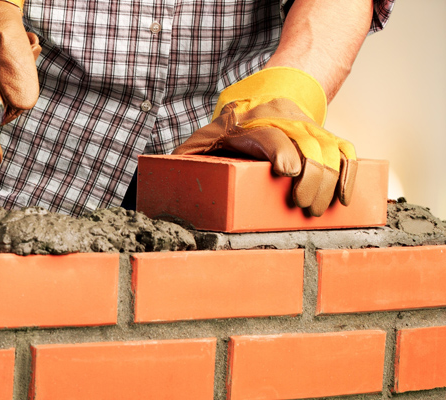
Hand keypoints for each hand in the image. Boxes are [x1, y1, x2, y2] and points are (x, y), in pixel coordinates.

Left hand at [173, 67, 356, 216]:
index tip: (287, 173)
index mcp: (245, 124)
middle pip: (305, 144)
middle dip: (310, 179)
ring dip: (329, 181)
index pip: (269, 134)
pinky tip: (346, 197)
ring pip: (328, 148)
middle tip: (303, 208)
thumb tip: (167, 183)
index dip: (280, 150)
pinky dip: (350, 172)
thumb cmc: (221, 134)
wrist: (258, 98)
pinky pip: (343, 149)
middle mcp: (279, 120)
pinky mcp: (321, 133)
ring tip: (318, 209)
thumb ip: (185, 162)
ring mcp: (303, 124)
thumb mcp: (197, 145)